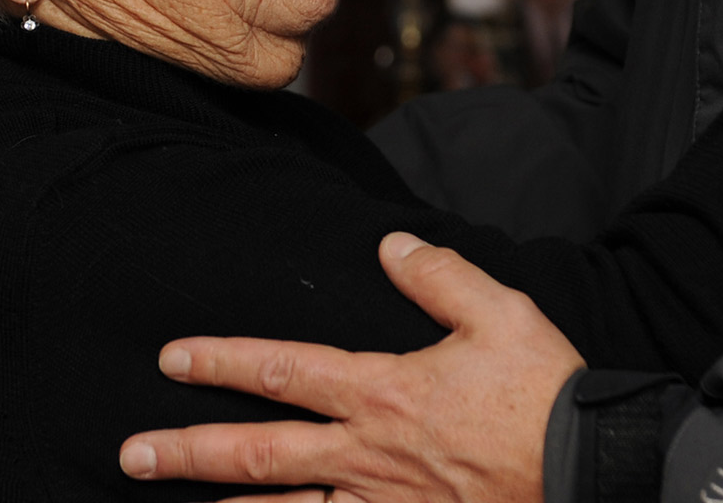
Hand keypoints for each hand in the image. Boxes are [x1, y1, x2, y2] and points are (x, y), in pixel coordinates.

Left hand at [118, 232, 580, 502]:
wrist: (592, 471)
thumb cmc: (546, 394)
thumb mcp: (501, 312)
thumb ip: (438, 275)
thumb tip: (390, 245)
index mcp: (382, 391)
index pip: (283, 370)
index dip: (221, 362)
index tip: (172, 358)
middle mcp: (366, 454)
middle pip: (258, 453)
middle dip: (187, 451)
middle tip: (130, 452)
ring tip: (166, 502)